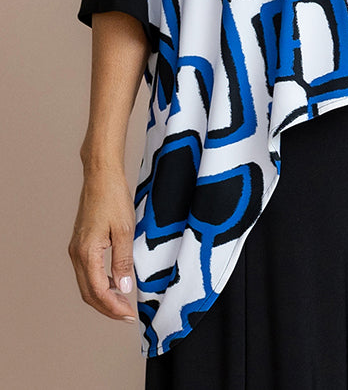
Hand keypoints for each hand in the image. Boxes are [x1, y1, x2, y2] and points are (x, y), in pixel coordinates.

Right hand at [68, 168, 136, 321]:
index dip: (113, 307)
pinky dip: (100, 282)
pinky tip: (115, 281)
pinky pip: (87, 271)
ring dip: (103, 296)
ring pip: (86, 283)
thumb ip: (123, 261)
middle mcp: (77, 253)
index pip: (98, 292)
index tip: (129, 315)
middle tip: (126, 314)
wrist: (101, 175)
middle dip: (107, 307)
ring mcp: (76, 248)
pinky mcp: (80, 243)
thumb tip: (123, 288)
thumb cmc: (113, 198)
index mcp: (87, 252)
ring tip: (123, 301)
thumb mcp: (124, 230)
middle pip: (88, 293)